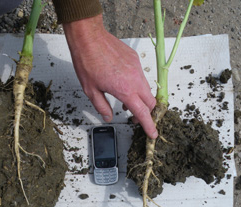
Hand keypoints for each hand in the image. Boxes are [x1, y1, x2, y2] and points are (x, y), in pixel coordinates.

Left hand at [63, 15, 157, 138]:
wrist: (89, 38)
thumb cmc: (88, 63)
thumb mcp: (91, 91)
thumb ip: (102, 106)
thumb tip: (108, 117)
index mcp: (125, 90)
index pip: (142, 113)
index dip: (149, 125)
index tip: (152, 134)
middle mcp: (135, 79)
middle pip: (150, 102)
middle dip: (146, 113)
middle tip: (134, 118)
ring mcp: (137, 68)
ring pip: (147, 89)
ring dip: (140, 99)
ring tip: (126, 102)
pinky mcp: (135, 59)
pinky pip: (141, 76)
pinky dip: (137, 85)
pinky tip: (123, 84)